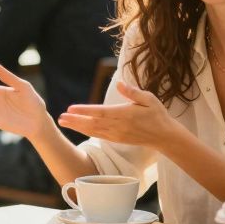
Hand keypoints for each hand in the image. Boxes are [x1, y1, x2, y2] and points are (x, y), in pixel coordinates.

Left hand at [57, 80, 178, 147]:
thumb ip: (133, 92)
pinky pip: (99, 135)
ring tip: (64, 122)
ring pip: (93, 130)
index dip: (85, 110)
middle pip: (93, 123)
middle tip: (60, 117)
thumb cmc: (157, 114)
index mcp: (125, 114)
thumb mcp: (149, 99)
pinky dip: (87, 131)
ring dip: (77, 126)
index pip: (101, 112)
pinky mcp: (117, 139)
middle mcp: (119, 126)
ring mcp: (117, 135)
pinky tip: (78, 127)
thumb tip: (119, 84)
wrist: (164, 136)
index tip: (71, 108)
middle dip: (75, 120)